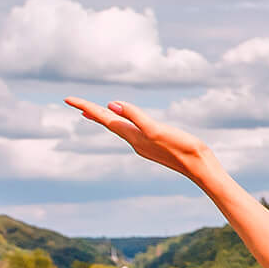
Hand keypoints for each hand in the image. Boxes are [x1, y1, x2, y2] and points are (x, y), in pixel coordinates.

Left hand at [65, 98, 222, 186]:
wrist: (200, 168)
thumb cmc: (182, 148)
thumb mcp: (157, 129)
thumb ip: (135, 116)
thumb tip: (111, 105)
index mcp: (133, 135)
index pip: (104, 118)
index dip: (86, 107)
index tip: (67, 99)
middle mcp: (135, 141)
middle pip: (108, 124)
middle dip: (92, 113)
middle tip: (76, 104)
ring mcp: (144, 145)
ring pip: (119, 128)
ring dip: (106, 119)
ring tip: (95, 112)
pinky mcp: (155, 146)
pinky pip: (131, 132)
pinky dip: (122, 124)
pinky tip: (125, 124)